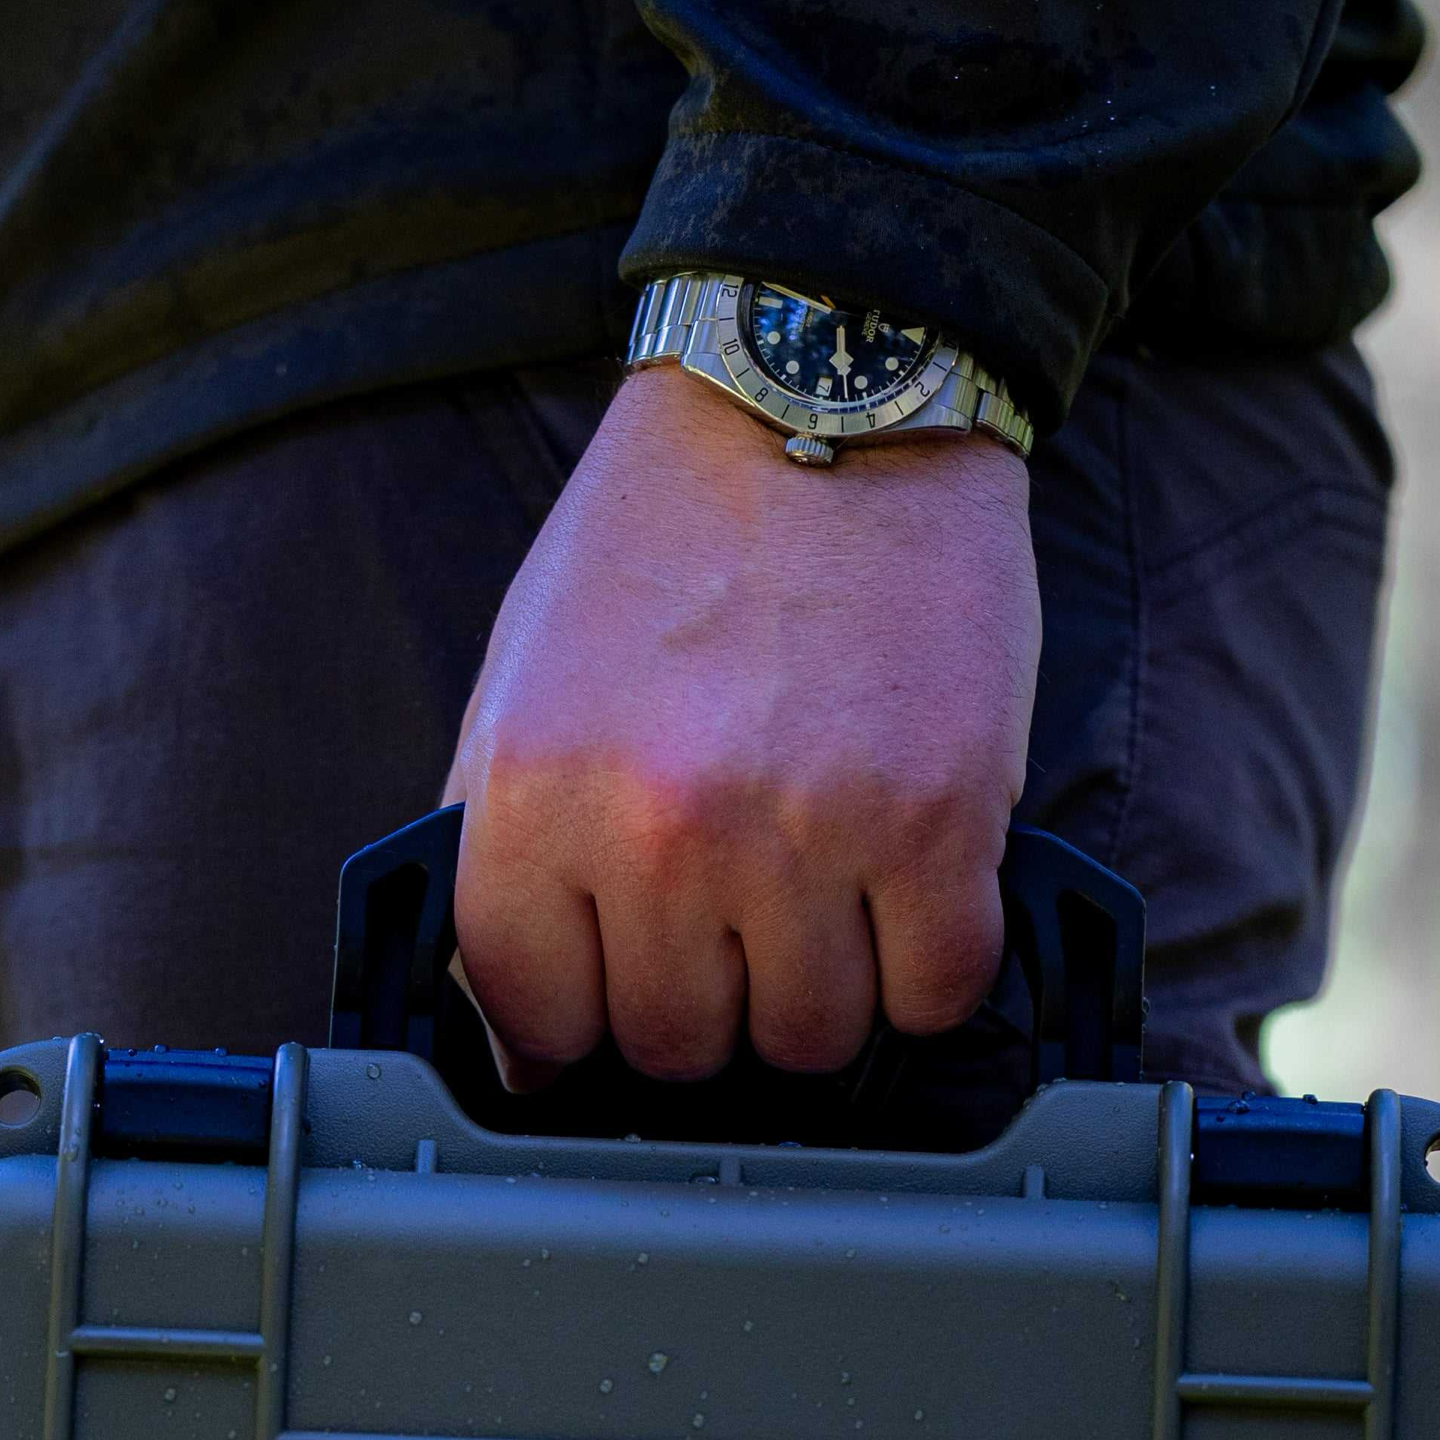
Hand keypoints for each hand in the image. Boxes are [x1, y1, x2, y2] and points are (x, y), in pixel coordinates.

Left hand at [444, 364, 1039, 1087]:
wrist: (825, 391)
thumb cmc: (666, 539)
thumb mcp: (521, 684)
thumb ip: (503, 859)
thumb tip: (518, 1036)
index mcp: (534, 794)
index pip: (536, 1021)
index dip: (577, 1022)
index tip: (611, 995)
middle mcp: (661, 830)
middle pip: (678, 1048)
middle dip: (705, 1002)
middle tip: (731, 920)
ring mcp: (804, 833)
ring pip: (808, 1042)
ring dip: (819, 994)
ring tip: (820, 894)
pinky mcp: (935, 821)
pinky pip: (934, 996)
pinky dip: (925, 970)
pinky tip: (904, 894)